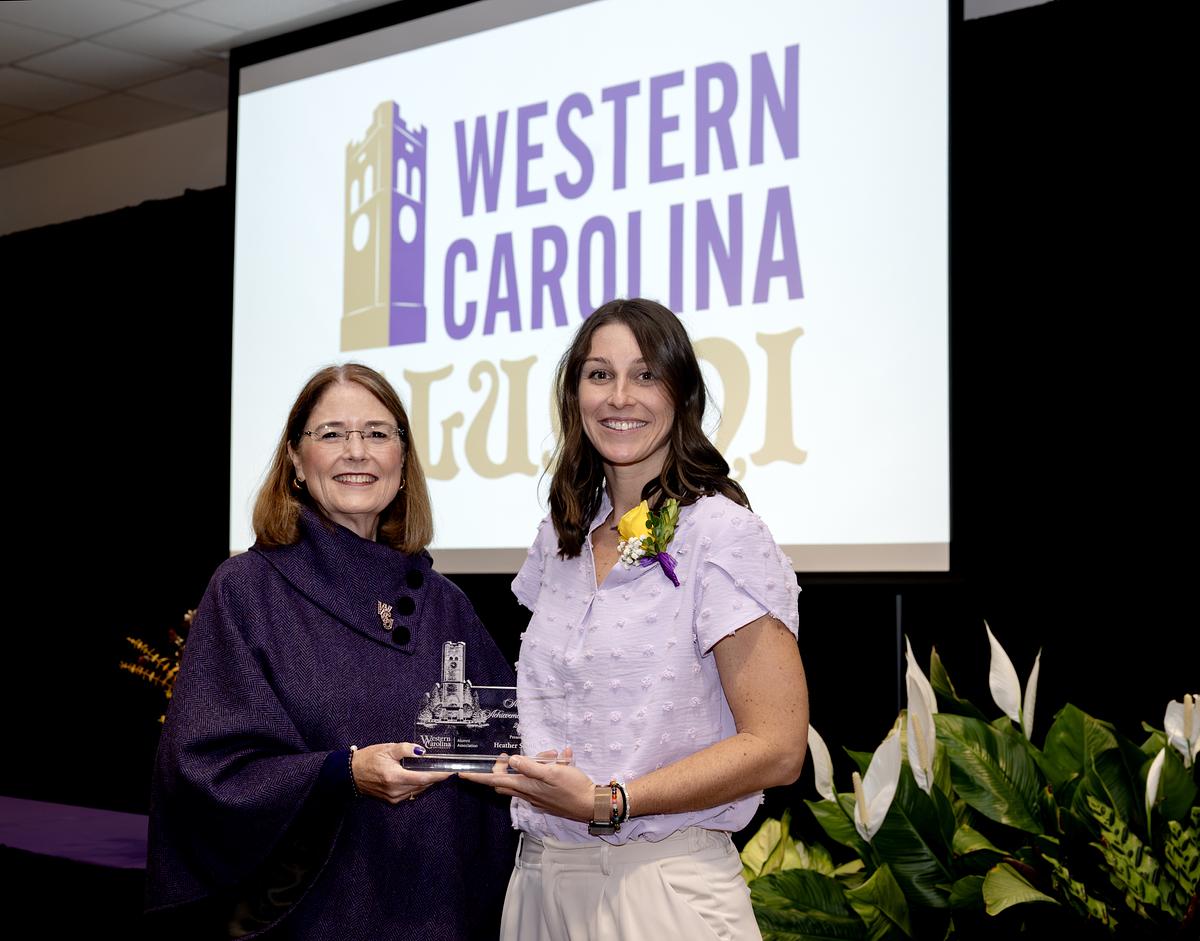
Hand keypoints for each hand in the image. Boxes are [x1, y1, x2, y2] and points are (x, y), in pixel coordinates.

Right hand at [351, 742, 451, 804]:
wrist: (350, 774)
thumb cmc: (368, 759)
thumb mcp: (386, 749)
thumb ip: (405, 749)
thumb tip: (421, 751)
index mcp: (394, 777)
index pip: (423, 778)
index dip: (438, 775)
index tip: (449, 771)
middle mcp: (395, 790)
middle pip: (422, 785)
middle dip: (434, 777)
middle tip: (444, 768)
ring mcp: (394, 797)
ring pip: (417, 790)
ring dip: (426, 782)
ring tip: (434, 771)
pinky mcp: (392, 800)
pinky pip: (410, 793)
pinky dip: (417, 785)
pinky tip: (419, 777)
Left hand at [460, 746, 594, 821]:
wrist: (591, 806)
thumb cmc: (573, 788)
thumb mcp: (553, 773)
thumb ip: (531, 766)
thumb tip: (512, 760)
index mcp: (525, 786)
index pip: (495, 780)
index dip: (478, 776)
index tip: (462, 773)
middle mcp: (528, 794)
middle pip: (505, 780)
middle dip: (503, 766)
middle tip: (508, 756)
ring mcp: (537, 797)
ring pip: (524, 778)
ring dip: (533, 763)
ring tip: (554, 755)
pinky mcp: (547, 797)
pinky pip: (540, 780)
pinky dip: (547, 768)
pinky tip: (563, 759)